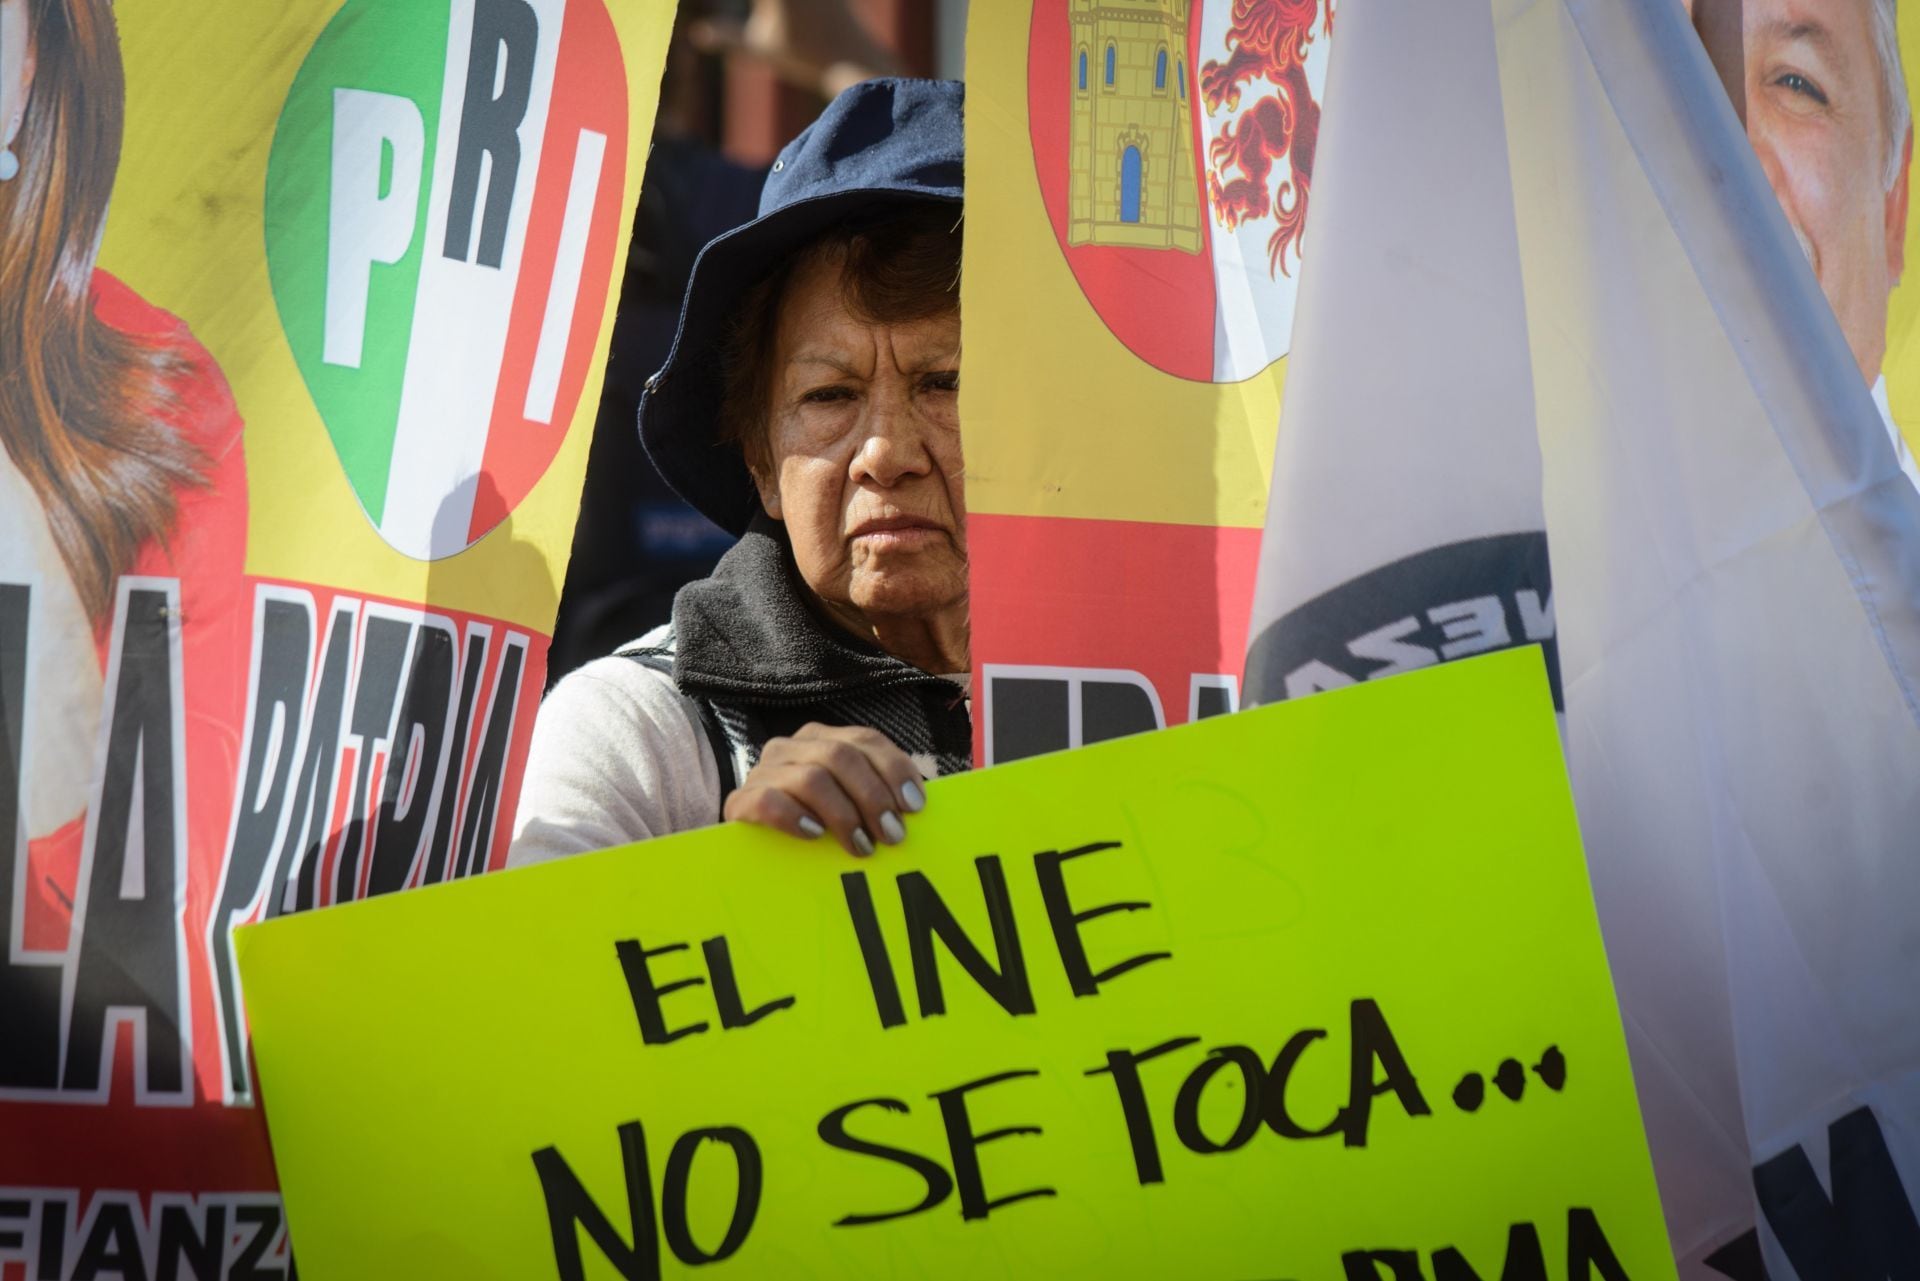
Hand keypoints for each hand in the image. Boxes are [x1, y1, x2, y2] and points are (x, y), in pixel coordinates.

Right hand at [723, 723, 927, 855]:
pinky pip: (768, 801)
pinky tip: (815, 836)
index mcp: (821, 739)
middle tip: (891, 835)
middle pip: (840, 756)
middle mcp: (789, 747)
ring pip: (810, 778)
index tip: (914, 806)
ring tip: (861, 847)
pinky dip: (796, 818)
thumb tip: (917, 803)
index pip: (865, 739)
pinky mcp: (740, 802)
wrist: (754, 853)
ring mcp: (762, 772)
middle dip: (873, 797)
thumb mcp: (849, 803)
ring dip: (843, 815)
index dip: (894, 770)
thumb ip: (877, 793)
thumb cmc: (816, 826)